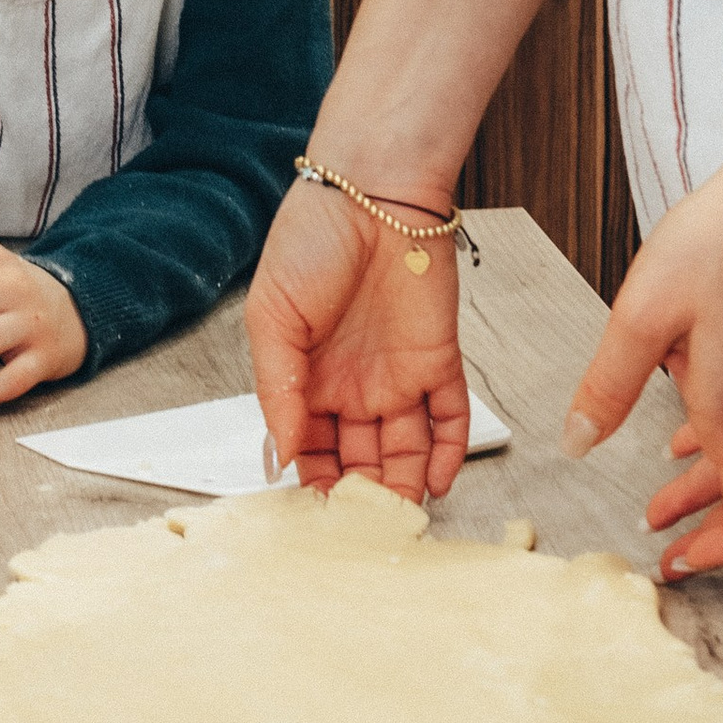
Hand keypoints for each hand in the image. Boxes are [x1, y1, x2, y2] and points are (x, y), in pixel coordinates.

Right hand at [245, 175, 471, 505]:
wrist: (371, 192)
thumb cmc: (311, 241)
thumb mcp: (271, 318)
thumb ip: (277, 389)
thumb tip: (280, 453)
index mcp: (305, 379)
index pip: (310, 451)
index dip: (315, 484)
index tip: (319, 517)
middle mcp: (352, 386)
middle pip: (360, 459)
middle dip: (365, 497)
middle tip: (367, 530)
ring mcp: (398, 376)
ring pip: (406, 449)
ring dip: (406, 485)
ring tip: (405, 518)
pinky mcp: (440, 360)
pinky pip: (451, 418)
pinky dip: (450, 453)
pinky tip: (441, 481)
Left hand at [561, 149, 722, 578]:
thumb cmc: (717, 244)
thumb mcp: (641, 317)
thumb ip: (608, 387)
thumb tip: (579, 444)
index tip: (684, 564)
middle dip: (702, 527)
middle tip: (663, 548)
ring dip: (702, 487)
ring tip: (659, 504)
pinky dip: (711, 443)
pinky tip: (682, 435)